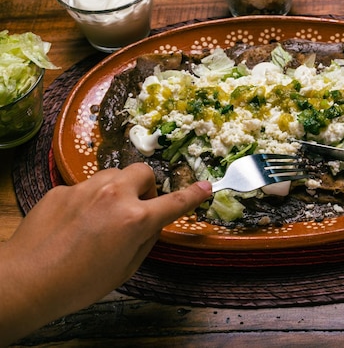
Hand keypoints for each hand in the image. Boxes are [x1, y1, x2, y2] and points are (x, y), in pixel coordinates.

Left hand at [0, 163, 211, 343]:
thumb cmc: (80, 283)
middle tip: (137, 208)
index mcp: (135, 219)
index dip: (194, 195)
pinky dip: (89, 200)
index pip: (174, 202)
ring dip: (117, 190)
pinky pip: (85, 188)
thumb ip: (145, 240)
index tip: (206, 187)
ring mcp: (85, 189)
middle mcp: (113, 195)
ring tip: (102, 217)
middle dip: (146, 187)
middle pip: (143, 172)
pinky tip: (74, 224)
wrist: (26, 280)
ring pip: (112, 175)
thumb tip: (151, 223)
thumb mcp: (125, 269)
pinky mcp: (61, 190)